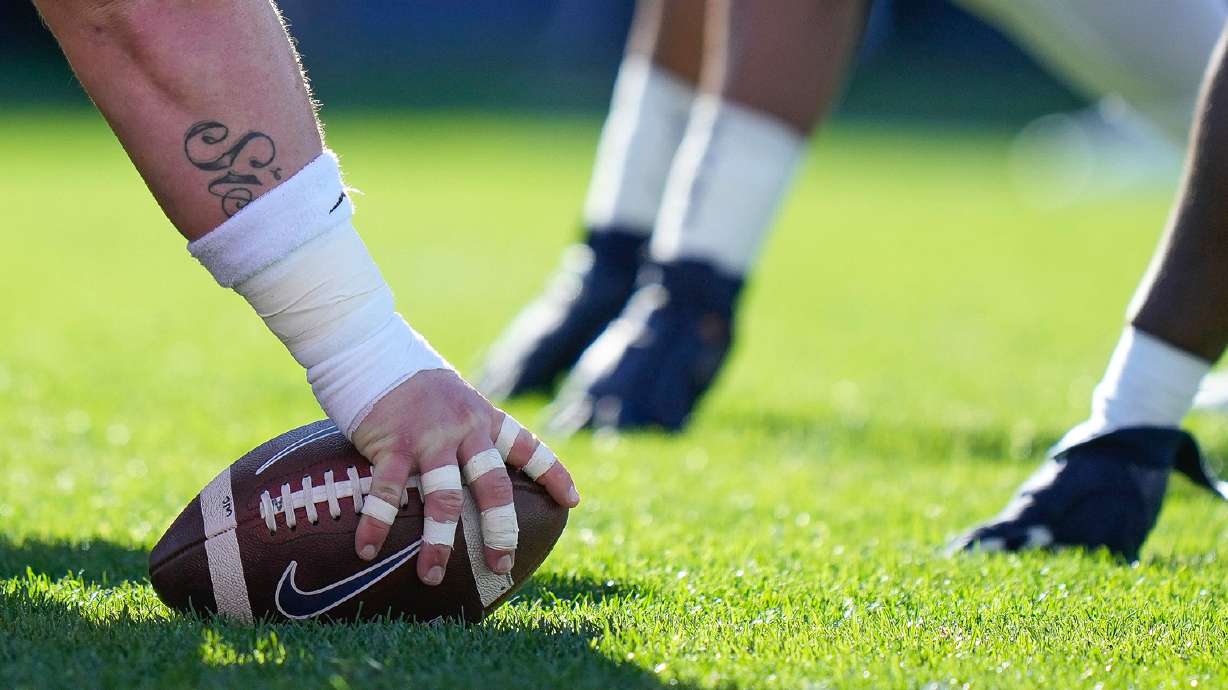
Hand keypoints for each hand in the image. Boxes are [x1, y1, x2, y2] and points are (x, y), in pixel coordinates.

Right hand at [349, 369, 579, 584]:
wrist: (372, 346)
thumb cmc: (413, 382)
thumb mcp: (455, 401)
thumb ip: (468, 432)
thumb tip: (475, 473)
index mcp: (484, 418)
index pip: (528, 447)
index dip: (553, 474)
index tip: (572, 501)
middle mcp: (464, 429)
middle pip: (492, 485)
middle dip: (500, 529)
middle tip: (501, 564)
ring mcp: (429, 438)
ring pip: (442, 498)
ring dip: (438, 541)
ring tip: (432, 576)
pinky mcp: (392, 443)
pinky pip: (388, 491)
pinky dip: (377, 524)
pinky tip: (367, 550)